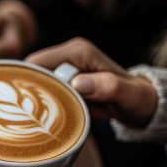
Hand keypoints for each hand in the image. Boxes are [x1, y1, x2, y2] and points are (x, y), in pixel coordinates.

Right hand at [26, 38, 157, 126]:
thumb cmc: (135, 98)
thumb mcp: (127, 94)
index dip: (29, 80)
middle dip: (28, 90)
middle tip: (29, 113)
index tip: (29, 103)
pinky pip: (42, 88)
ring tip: (35, 115)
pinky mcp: (62, 79)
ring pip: (34, 81)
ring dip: (33, 97)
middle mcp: (67, 55)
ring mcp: (64, 67)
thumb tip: (78, 84)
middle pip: (31, 71)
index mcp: (78, 51)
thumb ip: (108, 86)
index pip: (38, 62)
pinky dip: (39, 100)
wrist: (139, 102)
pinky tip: (41, 114)